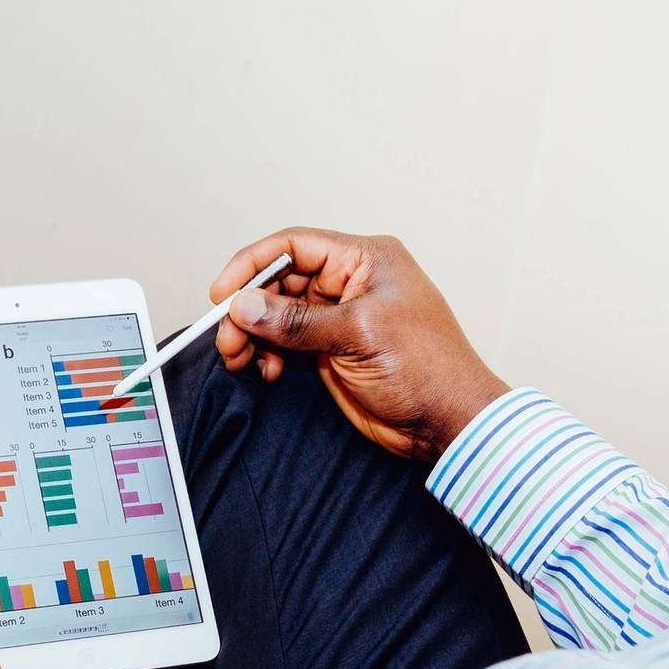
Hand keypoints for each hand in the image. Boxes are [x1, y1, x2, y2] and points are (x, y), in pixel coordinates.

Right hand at [212, 228, 508, 461]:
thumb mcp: (356, 334)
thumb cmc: (427, 369)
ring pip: (277, 316)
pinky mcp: (330, 350)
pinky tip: (267, 371)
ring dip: (253, 336)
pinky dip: (268, 355)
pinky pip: (285, 344)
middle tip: (229, 338)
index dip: (253, 266)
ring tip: (241, 358)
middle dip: (248, 310)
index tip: (222, 294)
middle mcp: (349, 283)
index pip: (294, 246)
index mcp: (364, 260)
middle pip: (279, 282)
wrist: (446, 422)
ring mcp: (338, 318)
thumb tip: (245, 306)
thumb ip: (296, 321)